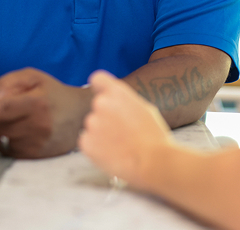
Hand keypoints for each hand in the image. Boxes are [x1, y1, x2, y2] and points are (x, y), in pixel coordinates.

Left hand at [0, 68, 91, 157]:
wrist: (82, 114)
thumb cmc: (53, 93)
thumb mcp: (33, 77)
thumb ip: (7, 82)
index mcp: (35, 102)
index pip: (0, 108)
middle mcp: (37, 125)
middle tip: (14, 109)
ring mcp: (37, 143)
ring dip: (2, 129)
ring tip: (22, 120)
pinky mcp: (36, 156)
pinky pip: (7, 150)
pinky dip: (9, 141)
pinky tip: (26, 132)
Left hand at [78, 70, 171, 187]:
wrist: (153, 161)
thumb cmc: (154, 136)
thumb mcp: (144, 109)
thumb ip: (125, 102)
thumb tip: (117, 104)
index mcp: (117, 92)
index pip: (97, 79)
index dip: (100, 88)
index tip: (103, 95)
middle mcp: (101, 103)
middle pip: (98, 107)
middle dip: (106, 116)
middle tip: (121, 131)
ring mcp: (92, 123)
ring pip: (93, 126)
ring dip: (102, 133)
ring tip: (120, 145)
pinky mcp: (86, 142)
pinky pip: (88, 142)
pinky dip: (96, 148)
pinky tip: (113, 153)